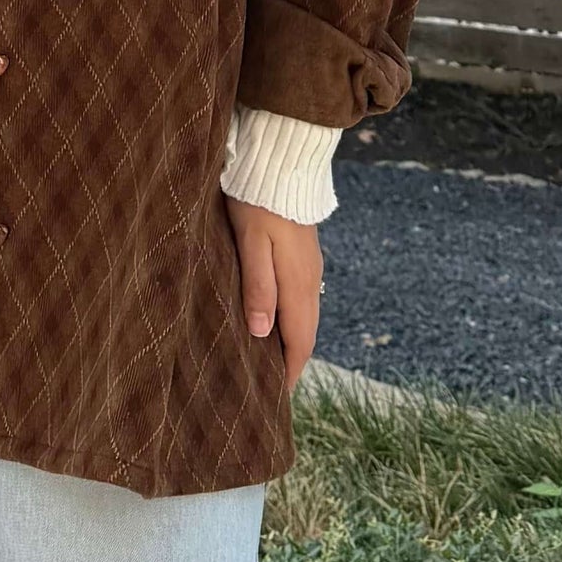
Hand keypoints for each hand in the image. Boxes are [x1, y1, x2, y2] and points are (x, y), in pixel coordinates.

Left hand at [223, 194, 322, 392]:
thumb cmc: (258, 200)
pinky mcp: (305, 255)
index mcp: (298, 284)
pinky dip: (291, 319)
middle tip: (270, 388)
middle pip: (305, 333)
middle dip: (290, 362)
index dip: (288, 372)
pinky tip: (273, 320)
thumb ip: (257, 287)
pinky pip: (302, 298)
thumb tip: (259, 333)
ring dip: (291, 341)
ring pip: (305, 316)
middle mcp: (310, 281)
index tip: (274, 399)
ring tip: (268, 361)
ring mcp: (310, 267)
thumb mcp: (250, 243)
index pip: (299, 342)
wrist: (282, 161)